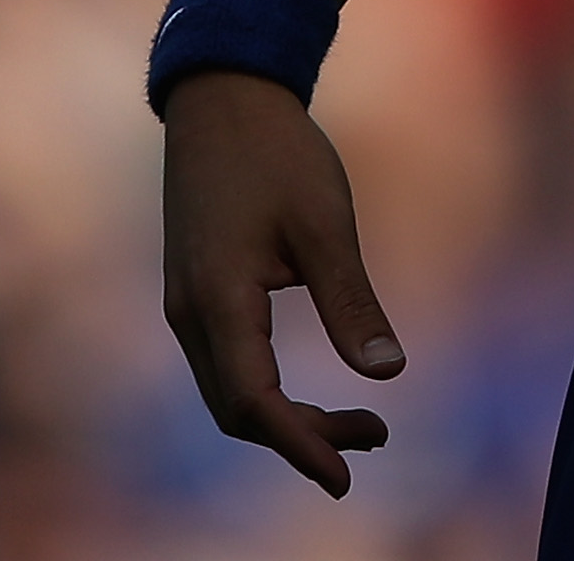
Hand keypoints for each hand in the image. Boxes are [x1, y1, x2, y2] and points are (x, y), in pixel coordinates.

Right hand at [161, 69, 403, 495]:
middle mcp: (189, 313)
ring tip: (361, 421)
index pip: (253, 402)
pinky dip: (267, 392)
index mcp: (218, 298)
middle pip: (238, 411)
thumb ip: (351, 299)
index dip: (299, 445)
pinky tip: (311, 389)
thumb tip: (388, 372)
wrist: (221, 96)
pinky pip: (225, 367)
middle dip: (303, 437)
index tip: (346, 476)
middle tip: (377, 436)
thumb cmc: (275, 151)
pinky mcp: (193, 293)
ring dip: (286, 419)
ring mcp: (185, 304)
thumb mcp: (324, 221)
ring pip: (229, 394)